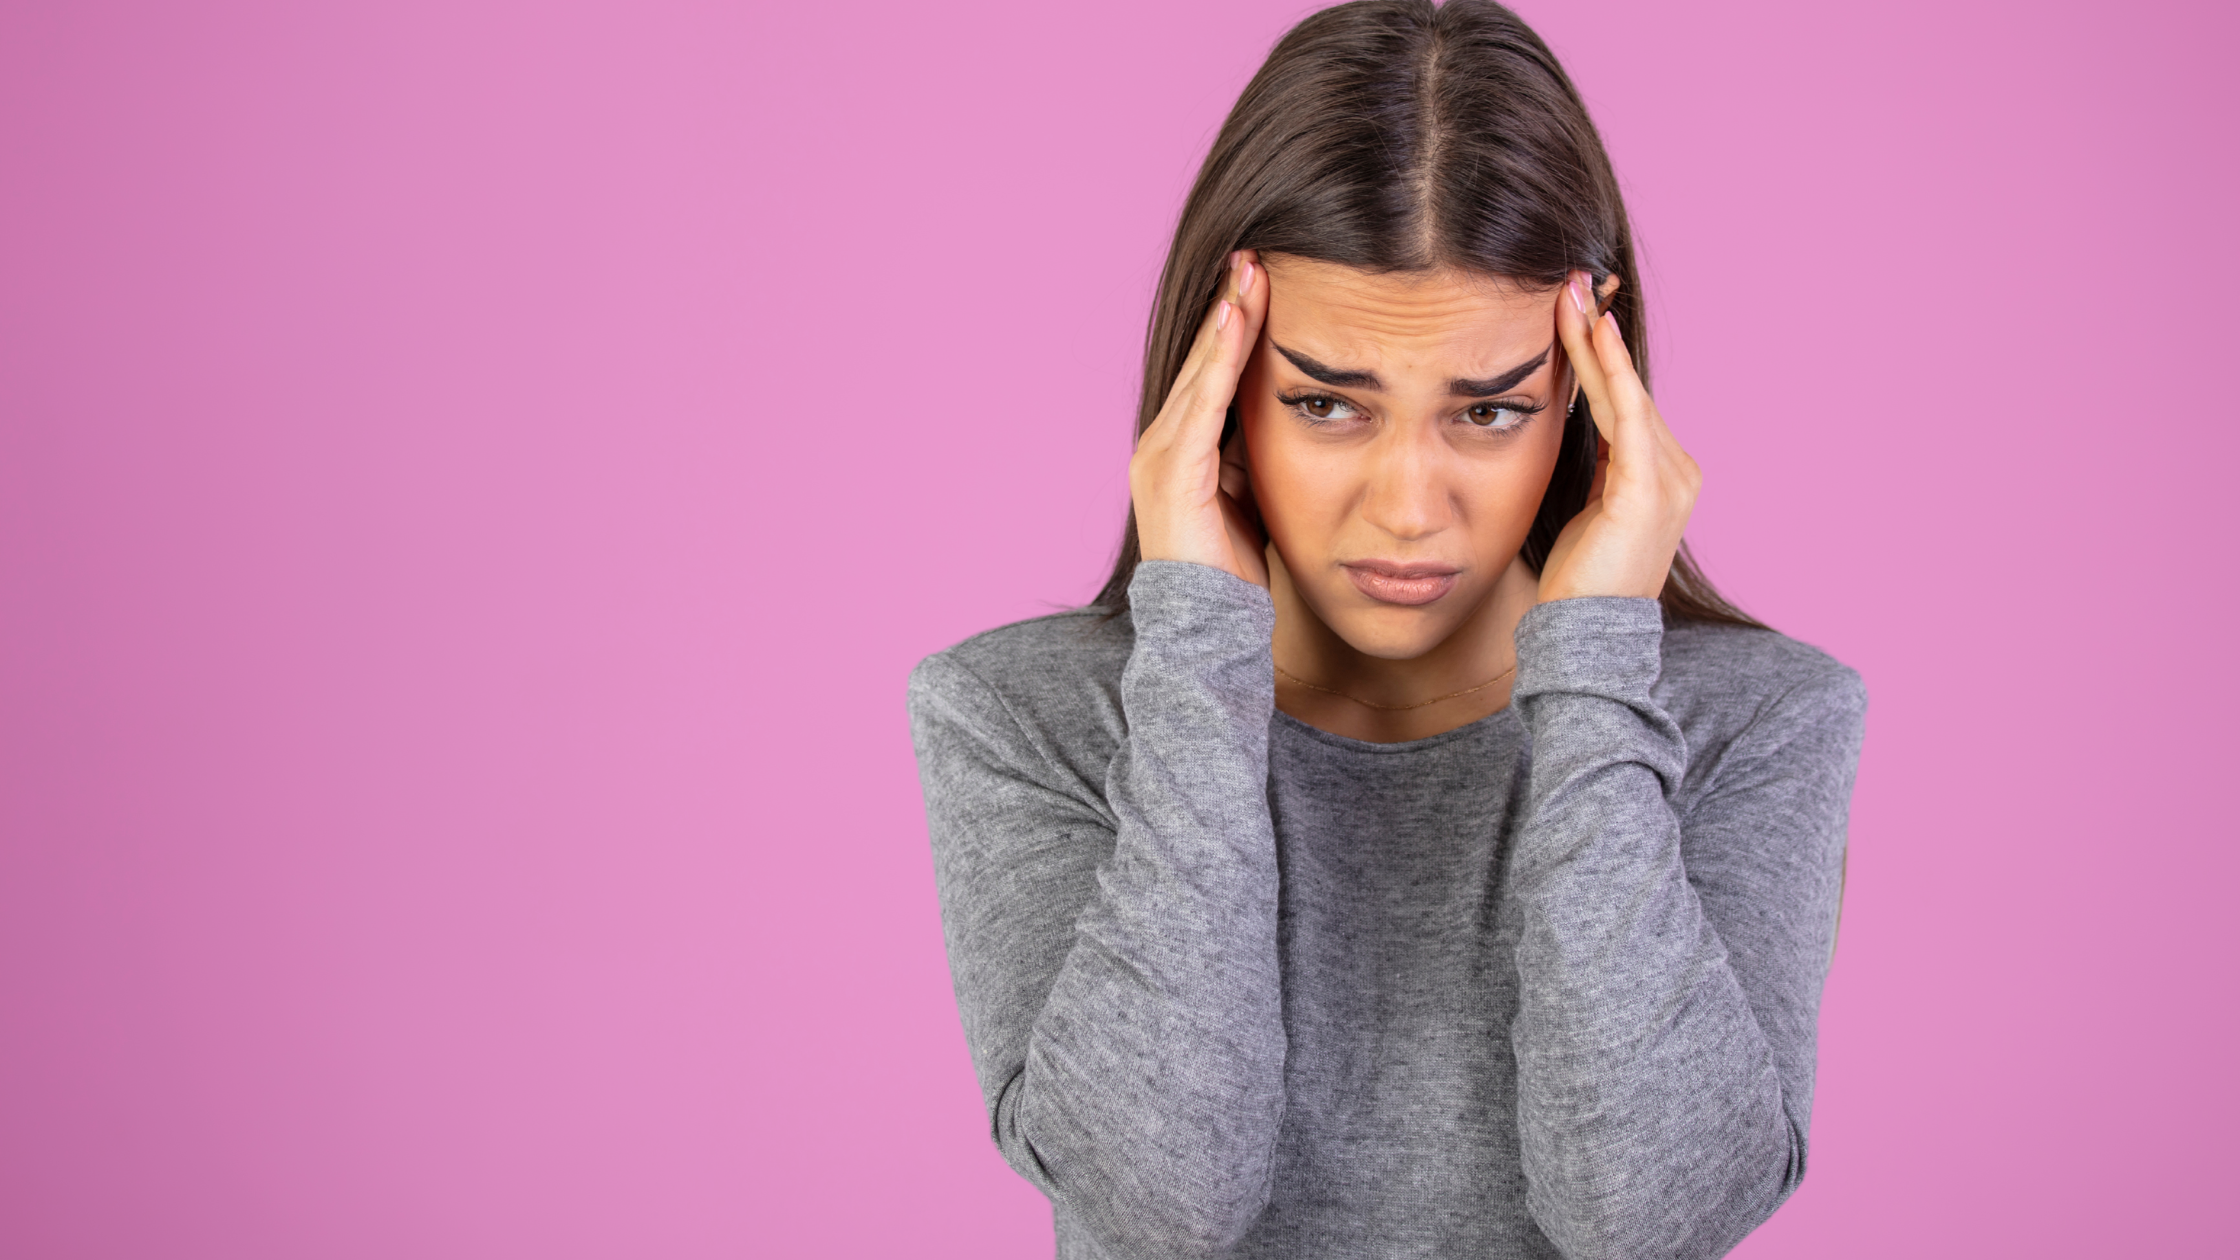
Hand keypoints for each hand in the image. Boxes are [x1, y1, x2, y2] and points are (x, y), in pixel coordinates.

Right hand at [1130, 250, 1270, 587]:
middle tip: (1254, 251)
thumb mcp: (1253, 494)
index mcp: (1181, 448)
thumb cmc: (1237, 571)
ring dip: (1227, 317)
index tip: (1263, 274)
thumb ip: (1258, 452)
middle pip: (1202, 360)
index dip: (1235, 322)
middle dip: (1230, 304)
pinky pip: (1203, 402)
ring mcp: (1160, 457)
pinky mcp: (1173, 472)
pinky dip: (1221, 357)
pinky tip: (1239, 318)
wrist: (1209, 632)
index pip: (1213, 370)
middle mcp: (1160, 444)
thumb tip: (1298, 413)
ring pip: (1201, 372)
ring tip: (1249, 269)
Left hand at [1537, 271, 1700, 602]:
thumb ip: (1593, 467)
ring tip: (1568, 293)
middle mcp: (1678, 471)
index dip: (1598, 352)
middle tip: (1570, 279)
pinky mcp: (1647, 490)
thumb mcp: (1586, 509)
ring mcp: (1670, 480)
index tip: (1572, 305)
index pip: (1625, 399)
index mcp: (1662, 474)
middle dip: (1596, 332)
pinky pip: (1627, 414)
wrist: (1585, 638)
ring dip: (1594, 340)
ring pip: (1624, 392)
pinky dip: (1609, 370)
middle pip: (1627, 387)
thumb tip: (1573, 423)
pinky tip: (1591, 332)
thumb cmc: (1577, 581)